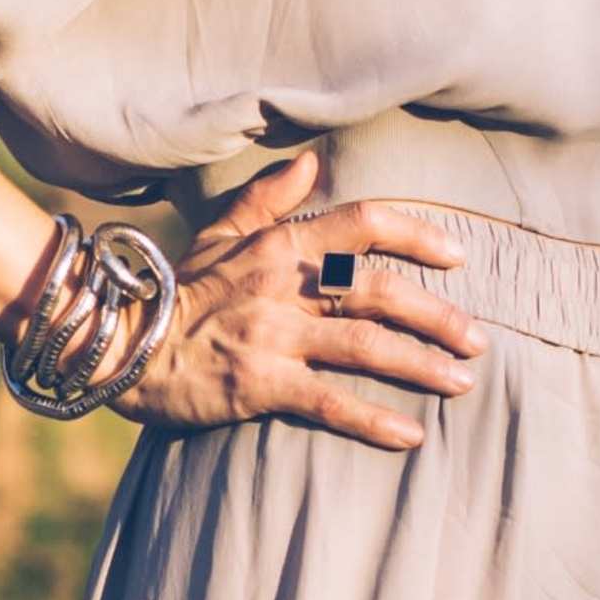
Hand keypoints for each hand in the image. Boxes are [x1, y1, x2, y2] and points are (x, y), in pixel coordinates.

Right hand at [126, 158, 477, 453]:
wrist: (122, 346)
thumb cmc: (176, 290)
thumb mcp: (216, 233)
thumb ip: (266, 199)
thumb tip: (312, 163)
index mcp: (279, 245)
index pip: (363, 224)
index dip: (418, 236)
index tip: (458, 257)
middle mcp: (283, 286)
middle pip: (380, 292)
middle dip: (438, 315)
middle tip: (478, 340)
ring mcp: (273, 337)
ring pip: (366, 346)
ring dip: (422, 365)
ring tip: (461, 384)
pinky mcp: (259, 386)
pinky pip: (328, 404)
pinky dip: (373, 420)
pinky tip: (410, 436)